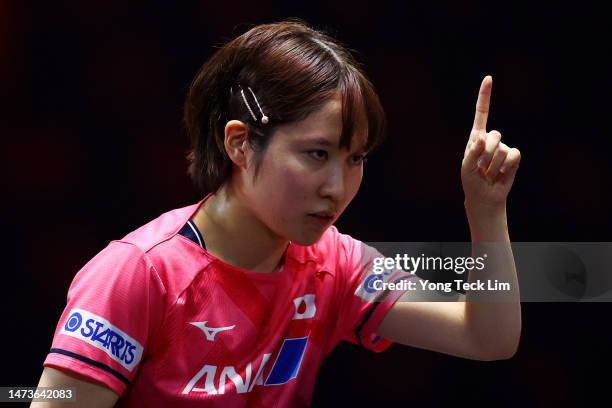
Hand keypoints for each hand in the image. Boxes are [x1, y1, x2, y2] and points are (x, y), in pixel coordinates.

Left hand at [462, 76, 520, 209]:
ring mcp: (503, 147)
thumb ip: (472, 152)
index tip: (489, 79)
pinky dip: (507, 167)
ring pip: (502, 149)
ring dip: (493, 165)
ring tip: (489, 173)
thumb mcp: (466, 167)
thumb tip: (482, 137)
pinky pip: (514, 156)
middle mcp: (491, 139)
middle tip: (481, 168)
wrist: (484, 196)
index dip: (485, 96)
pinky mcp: (514, 158)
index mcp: (476, 137)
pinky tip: (501, 174)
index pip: (482, 113)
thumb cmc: (471, 180)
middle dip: (486, 153)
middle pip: (494, 134)